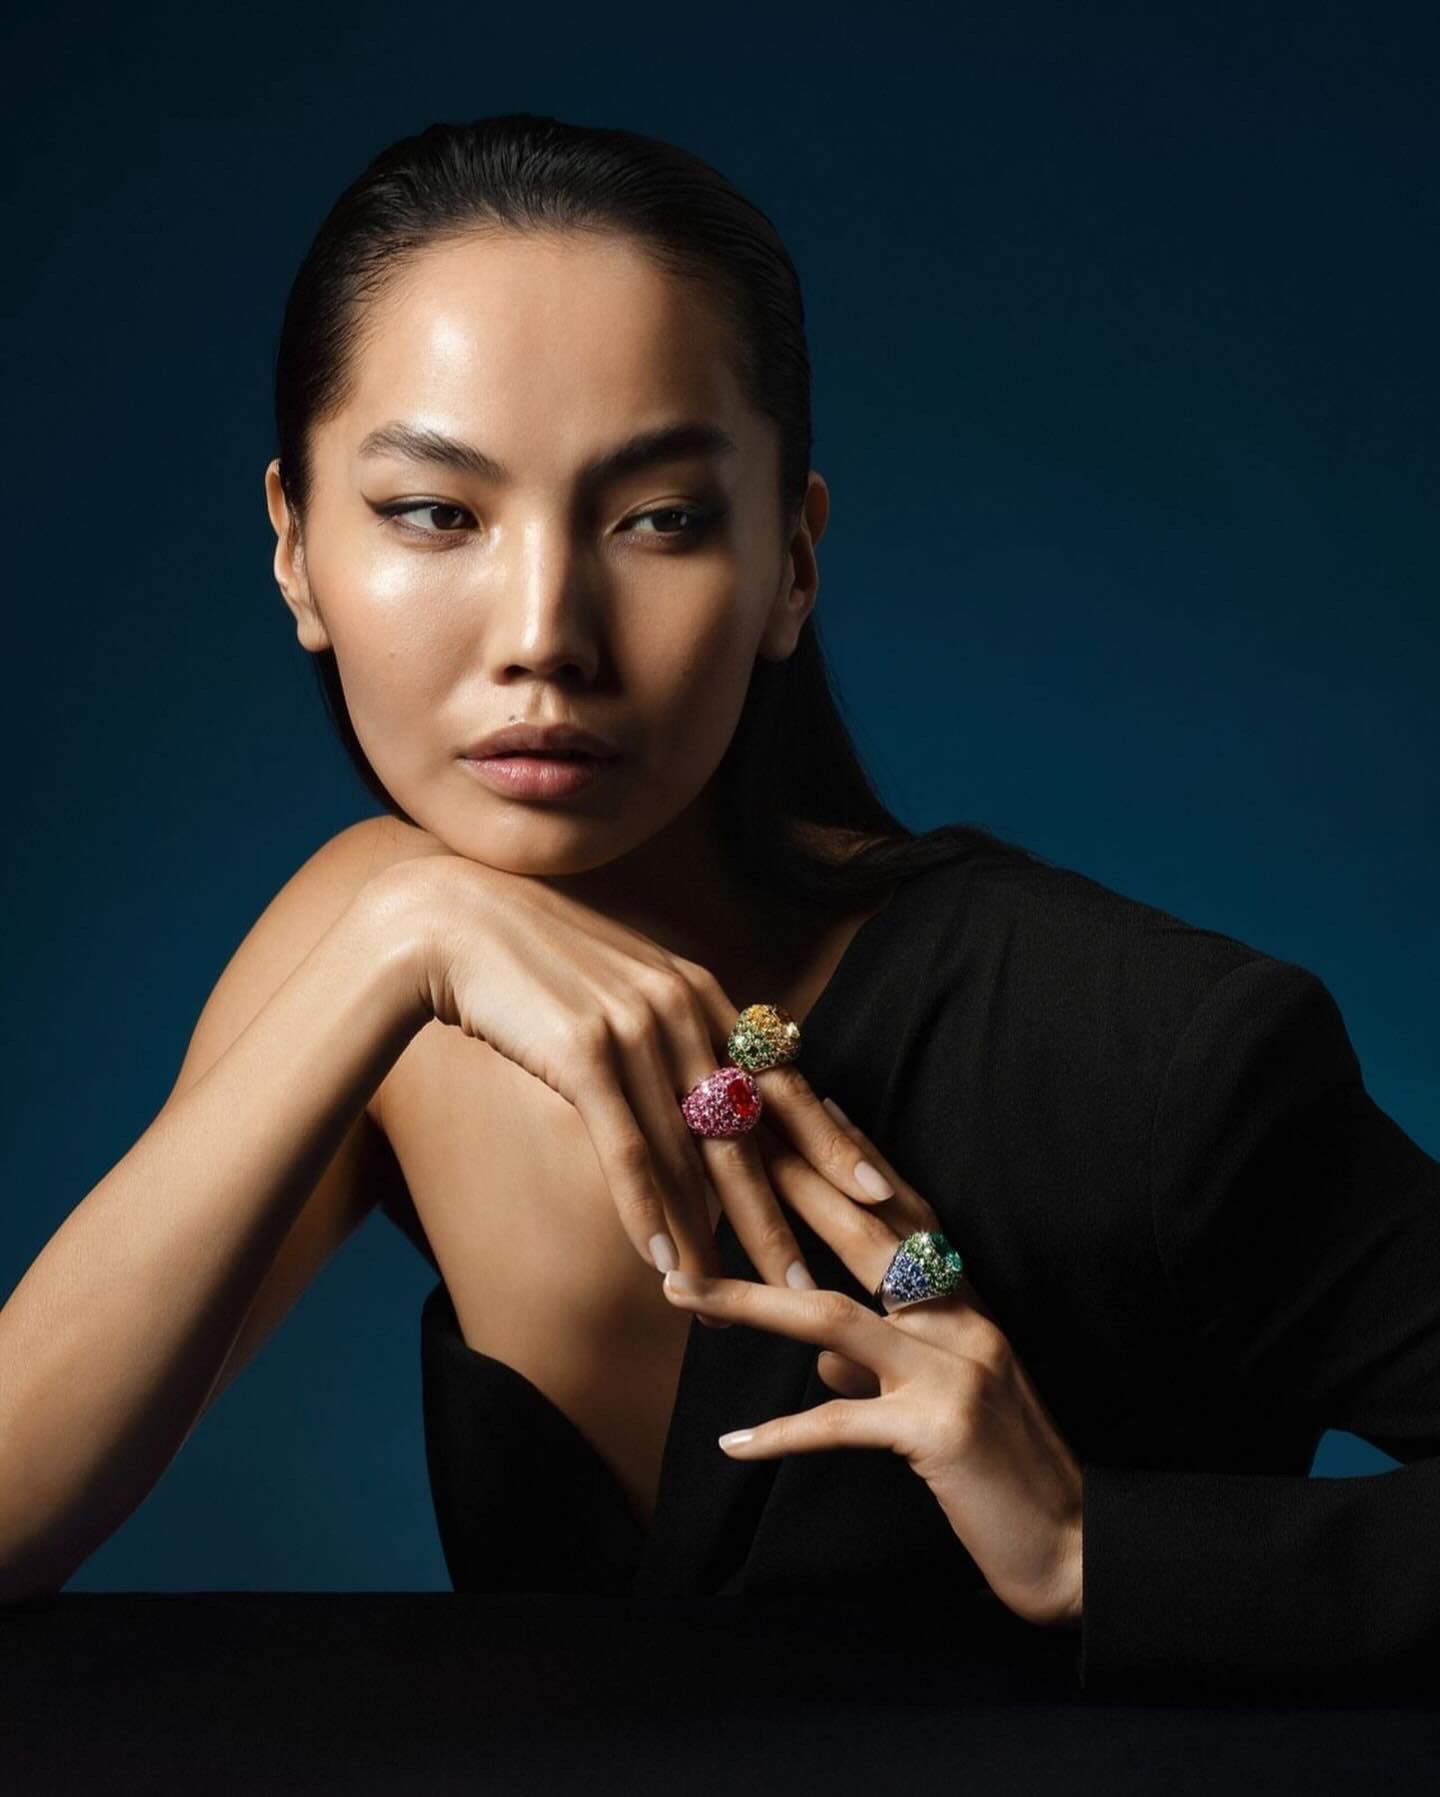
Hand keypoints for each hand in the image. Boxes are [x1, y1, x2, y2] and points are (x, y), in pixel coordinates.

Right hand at [368, 854, 893, 1291]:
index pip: (783, 1081)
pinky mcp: (584, 1054)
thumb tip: (701, 1091)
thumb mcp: (621, 985)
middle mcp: (684, 1009)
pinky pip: (628, 1150)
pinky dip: (648, 1214)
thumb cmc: (535, 961)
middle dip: (786, 1217)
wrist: (452, 921)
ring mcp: (638, 1030)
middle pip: (749, 1134)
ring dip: (718, 1239)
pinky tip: (663, 1266)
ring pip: (693, 1156)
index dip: (833, 1141)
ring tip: (742, 1302)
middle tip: (818, 1285)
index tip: (880, 1192)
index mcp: (701, 992)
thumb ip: (671, 1031)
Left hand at [659, 1098, 1084, 1629]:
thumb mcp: (940, 1408)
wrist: (1076, 1549)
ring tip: (678, 1288)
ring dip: (748, 1300)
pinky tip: (731, 1442)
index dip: (858, 1158)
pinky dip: (783, 1433)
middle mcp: (964, 1323)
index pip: (904, 1215)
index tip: (809, 1107)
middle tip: (728, 1146)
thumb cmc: (1004, 1478)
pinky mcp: (939, 1432)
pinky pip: (841, 1422)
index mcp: (966, 1309)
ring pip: (834, 1317)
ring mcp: (954, 1372)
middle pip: (863, 1238)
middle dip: (790, 1188)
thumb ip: (881, 1370)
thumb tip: (822, 1362)